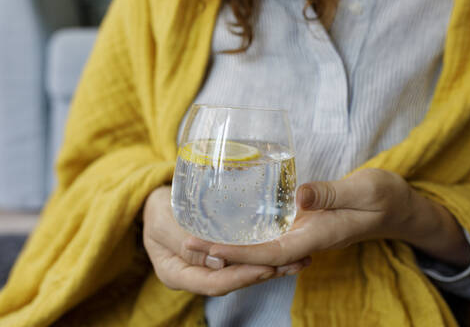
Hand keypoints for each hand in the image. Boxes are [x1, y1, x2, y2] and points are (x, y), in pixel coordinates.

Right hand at [143, 186, 309, 295]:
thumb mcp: (163, 223)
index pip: (214, 284)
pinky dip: (262, 255)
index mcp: (177, 274)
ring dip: (270, 267)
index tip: (266, 268)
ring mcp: (206, 266)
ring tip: (300, 261)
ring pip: (241, 271)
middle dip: (264, 274)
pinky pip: (241, 258)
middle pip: (233, 280)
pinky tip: (284, 251)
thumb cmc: (155, 209)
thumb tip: (219, 262)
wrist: (153, 202)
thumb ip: (185, 243)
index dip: (241, 277)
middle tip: (294, 264)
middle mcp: (195, 275)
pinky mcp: (217, 254)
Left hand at [187, 169, 469, 267]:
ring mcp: (304, 233)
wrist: (397, 208)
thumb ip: (333, 193)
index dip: (238, 253)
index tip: (208, 248)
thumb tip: (299, 197)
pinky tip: (229, 228)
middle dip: (223, 252)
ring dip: (230, 245)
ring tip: (196, 238)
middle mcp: (305, 238)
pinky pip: (271, 235)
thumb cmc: (385, 197)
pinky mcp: (304, 224)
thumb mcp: (366, 190)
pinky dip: (247, 235)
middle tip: (185, 242)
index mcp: (317, 235)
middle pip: (258, 254)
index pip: (270, 251)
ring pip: (261, 247)